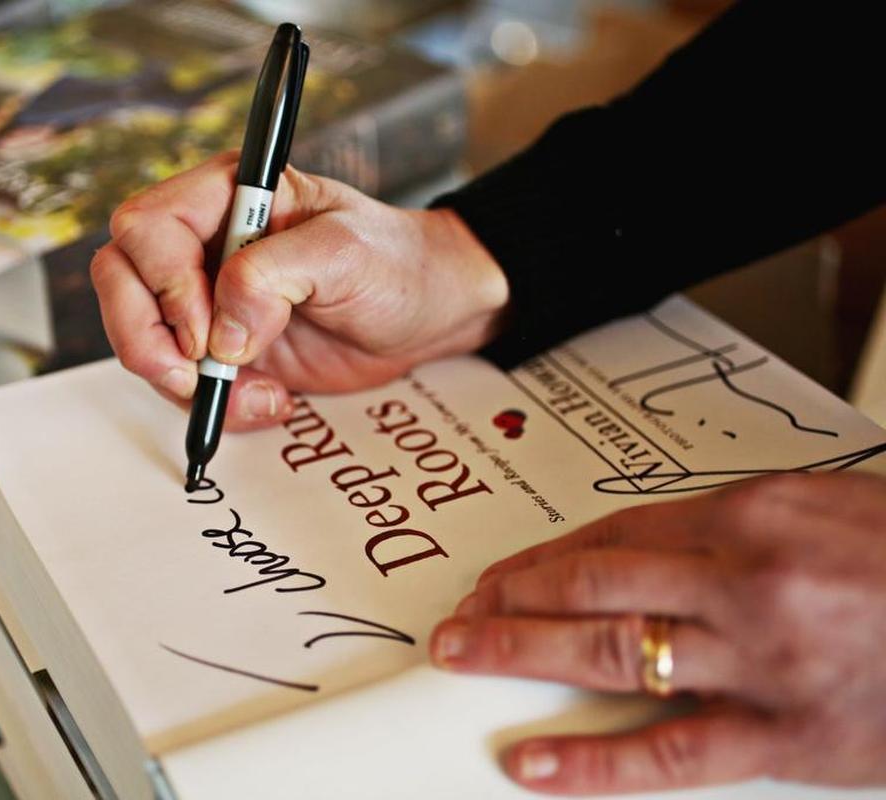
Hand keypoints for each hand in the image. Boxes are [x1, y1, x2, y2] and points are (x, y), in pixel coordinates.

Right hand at [91, 151, 507, 429]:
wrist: (428, 314)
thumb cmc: (396, 264)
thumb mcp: (345, 252)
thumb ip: (274, 275)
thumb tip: (221, 332)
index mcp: (226, 196)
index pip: (146, 228)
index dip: (163, 283)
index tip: (207, 329)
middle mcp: (204, 243)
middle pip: (120, 282)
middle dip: (147, 339)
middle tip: (197, 373)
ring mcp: (207, 300)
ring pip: (141, 340)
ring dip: (185, 383)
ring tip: (259, 391)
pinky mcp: (222, 350)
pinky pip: (182, 384)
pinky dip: (216, 406)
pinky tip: (271, 399)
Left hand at [430, 471, 885, 793]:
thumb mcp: (822, 510)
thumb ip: (730, 531)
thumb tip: (645, 554)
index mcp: (752, 512)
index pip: (614, 531)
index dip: (545, 556)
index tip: (506, 572)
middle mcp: (744, 578)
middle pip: (593, 583)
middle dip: (513, 599)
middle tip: (462, 615)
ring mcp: (762, 659)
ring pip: (611, 652)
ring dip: (523, 654)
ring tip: (464, 659)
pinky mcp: (789, 737)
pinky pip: (669, 754)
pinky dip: (593, 763)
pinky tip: (535, 762)